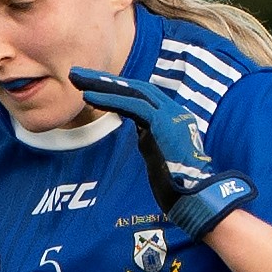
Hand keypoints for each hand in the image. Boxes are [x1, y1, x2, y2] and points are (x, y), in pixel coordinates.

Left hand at [68, 67, 255, 240]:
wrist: (195, 197)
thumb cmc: (177, 184)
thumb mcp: (160, 154)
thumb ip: (151, 139)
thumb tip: (141, 132)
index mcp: (172, 117)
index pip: (140, 96)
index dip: (114, 90)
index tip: (90, 87)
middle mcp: (173, 111)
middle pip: (135, 88)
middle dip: (104, 80)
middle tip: (77, 75)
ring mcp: (170, 115)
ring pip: (132, 92)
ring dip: (102, 84)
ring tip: (77, 79)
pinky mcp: (163, 123)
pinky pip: (132, 105)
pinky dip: (109, 99)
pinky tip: (88, 97)